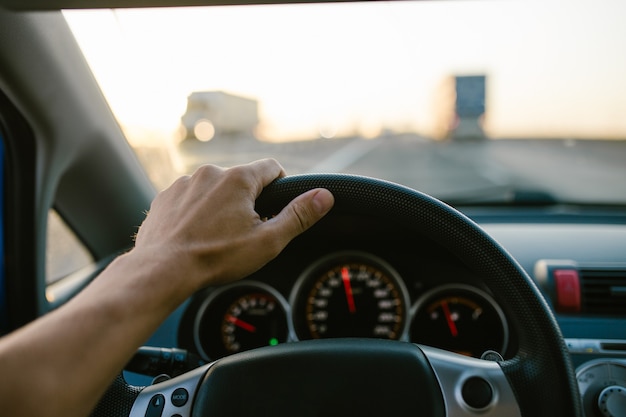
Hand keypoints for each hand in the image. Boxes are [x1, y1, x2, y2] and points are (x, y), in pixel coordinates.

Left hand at [134, 158, 333, 290]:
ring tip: (216, 237)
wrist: (162, 270)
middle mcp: (209, 173)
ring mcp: (184, 184)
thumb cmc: (215, 257)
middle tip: (245, 232)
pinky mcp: (165, 198)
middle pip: (241, 180)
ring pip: (213, 190)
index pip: (271, 168)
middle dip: (247, 202)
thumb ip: (298, 215)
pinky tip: (195, 236)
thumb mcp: (267, 241)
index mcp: (238, 178)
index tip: (276, 208)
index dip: (280, 186)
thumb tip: (325, 195)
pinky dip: (195, 213)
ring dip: (219, 206)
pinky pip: (189, 199)